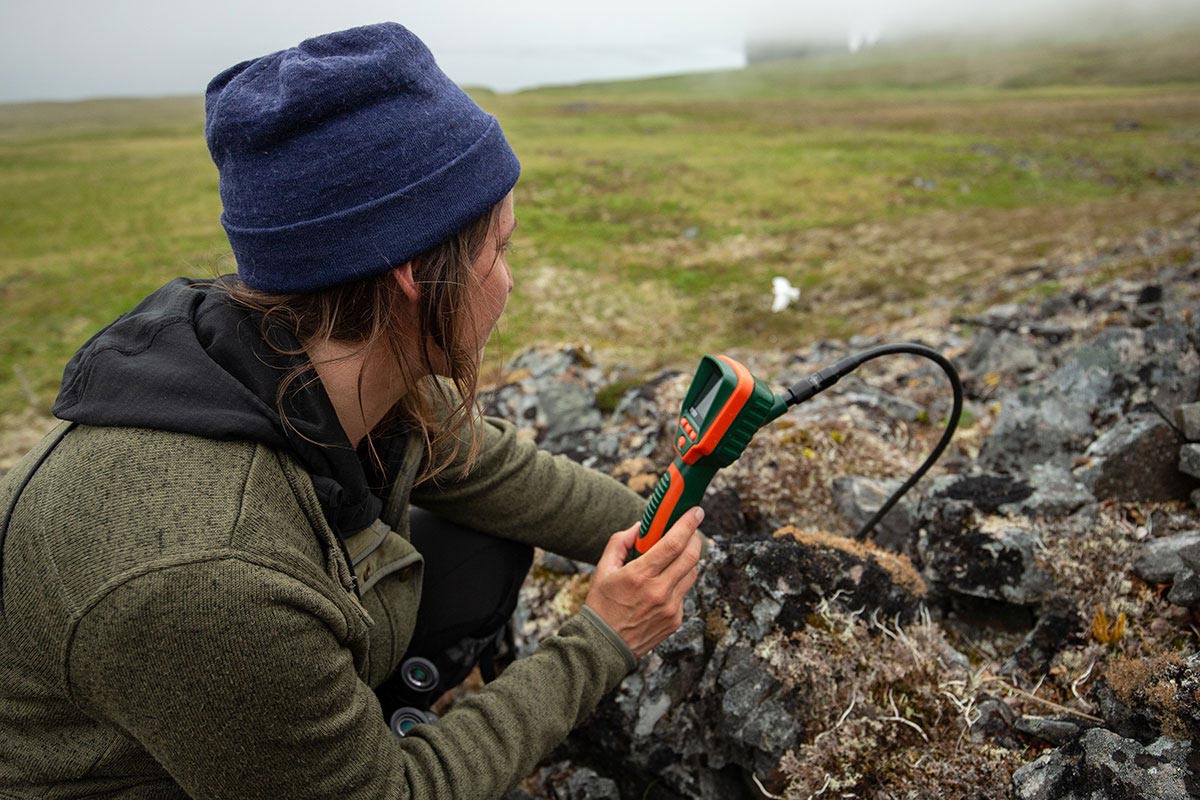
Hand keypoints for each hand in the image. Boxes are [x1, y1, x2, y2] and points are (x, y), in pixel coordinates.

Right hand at [583, 508, 704, 658]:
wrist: (604, 646)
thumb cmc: (601, 605)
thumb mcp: (603, 570)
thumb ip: (620, 542)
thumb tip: (640, 526)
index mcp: (639, 576)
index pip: (673, 543)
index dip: (688, 524)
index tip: (696, 511)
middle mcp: (659, 591)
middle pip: (691, 556)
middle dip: (695, 537)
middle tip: (692, 528)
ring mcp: (670, 608)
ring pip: (692, 574)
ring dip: (688, 559)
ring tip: (676, 554)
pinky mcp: (676, 620)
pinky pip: (684, 593)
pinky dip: (678, 582)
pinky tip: (664, 583)